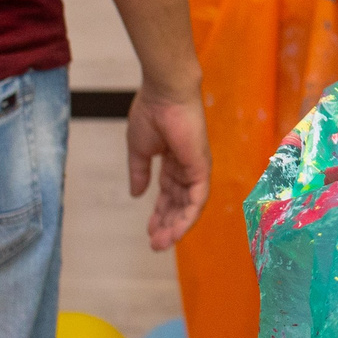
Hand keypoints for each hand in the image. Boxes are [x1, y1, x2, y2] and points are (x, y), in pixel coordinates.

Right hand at [128, 84, 210, 251]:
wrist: (164, 93)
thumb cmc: (151, 113)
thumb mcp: (139, 149)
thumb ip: (139, 173)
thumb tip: (135, 194)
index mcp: (173, 161)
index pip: (168, 194)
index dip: (159, 213)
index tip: (148, 230)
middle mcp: (188, 167)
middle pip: (179, 204)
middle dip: (167, 225)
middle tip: (154, 244)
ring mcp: (197, 169)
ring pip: (189, 206)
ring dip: (176, 227)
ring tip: (161, 244)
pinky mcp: (202, 168)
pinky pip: (198, 200)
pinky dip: (187, 217)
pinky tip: (175, 232)